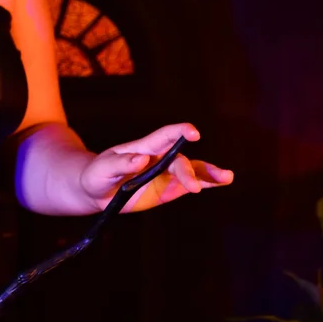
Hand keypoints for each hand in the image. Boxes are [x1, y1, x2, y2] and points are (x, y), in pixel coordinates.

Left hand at [80, 122, 233, 211]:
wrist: (95, 191)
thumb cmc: (97, 174)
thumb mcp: (103, 169)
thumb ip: (121, 164)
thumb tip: (141, 160)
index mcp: (144, 148)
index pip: (165, 136)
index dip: (179, 131)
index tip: (192, 133)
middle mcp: (159, 158)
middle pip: (179, 159)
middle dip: (188, 171)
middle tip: (193, 186)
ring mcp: (166, 174)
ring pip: (192, 170)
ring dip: (209, 173)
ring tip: (227, 177)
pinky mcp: (169, 189)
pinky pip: (190, 184)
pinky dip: (207, 183)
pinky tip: (222, 182)